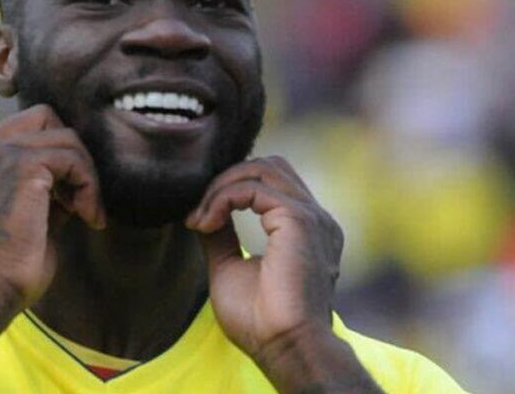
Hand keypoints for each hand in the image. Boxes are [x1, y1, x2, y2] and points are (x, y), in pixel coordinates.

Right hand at [0, 105, 104, 309]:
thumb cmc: (8, 263)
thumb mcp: (24, 209)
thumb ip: (43, 181)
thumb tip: (78, 167)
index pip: (28, 126)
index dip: (57, 156)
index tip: (67, 199)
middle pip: (47, 118)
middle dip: (73, 155)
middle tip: (79, 201)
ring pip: (66, 137)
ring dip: (86, 176)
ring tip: (86, 213)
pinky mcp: (19, 165)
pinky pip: (73, 158)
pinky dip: (89, 187)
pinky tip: (88, 218)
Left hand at [185, 156, 342, 363]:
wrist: (285, 347)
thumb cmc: (261, 322)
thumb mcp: (230, 268)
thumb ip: (222, 236)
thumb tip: (204, 214)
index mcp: (306, 230)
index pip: (271, 183)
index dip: (231, 190)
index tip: (199, 220)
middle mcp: (316, 218)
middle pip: (269, 166)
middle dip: (227, 180)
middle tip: (199, 212)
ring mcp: (311, 216)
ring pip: (261, 169)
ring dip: (222, 187)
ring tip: (201, 218)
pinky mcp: (298, 219)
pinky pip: (252, 188)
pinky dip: (223, 198)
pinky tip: (206, 223)